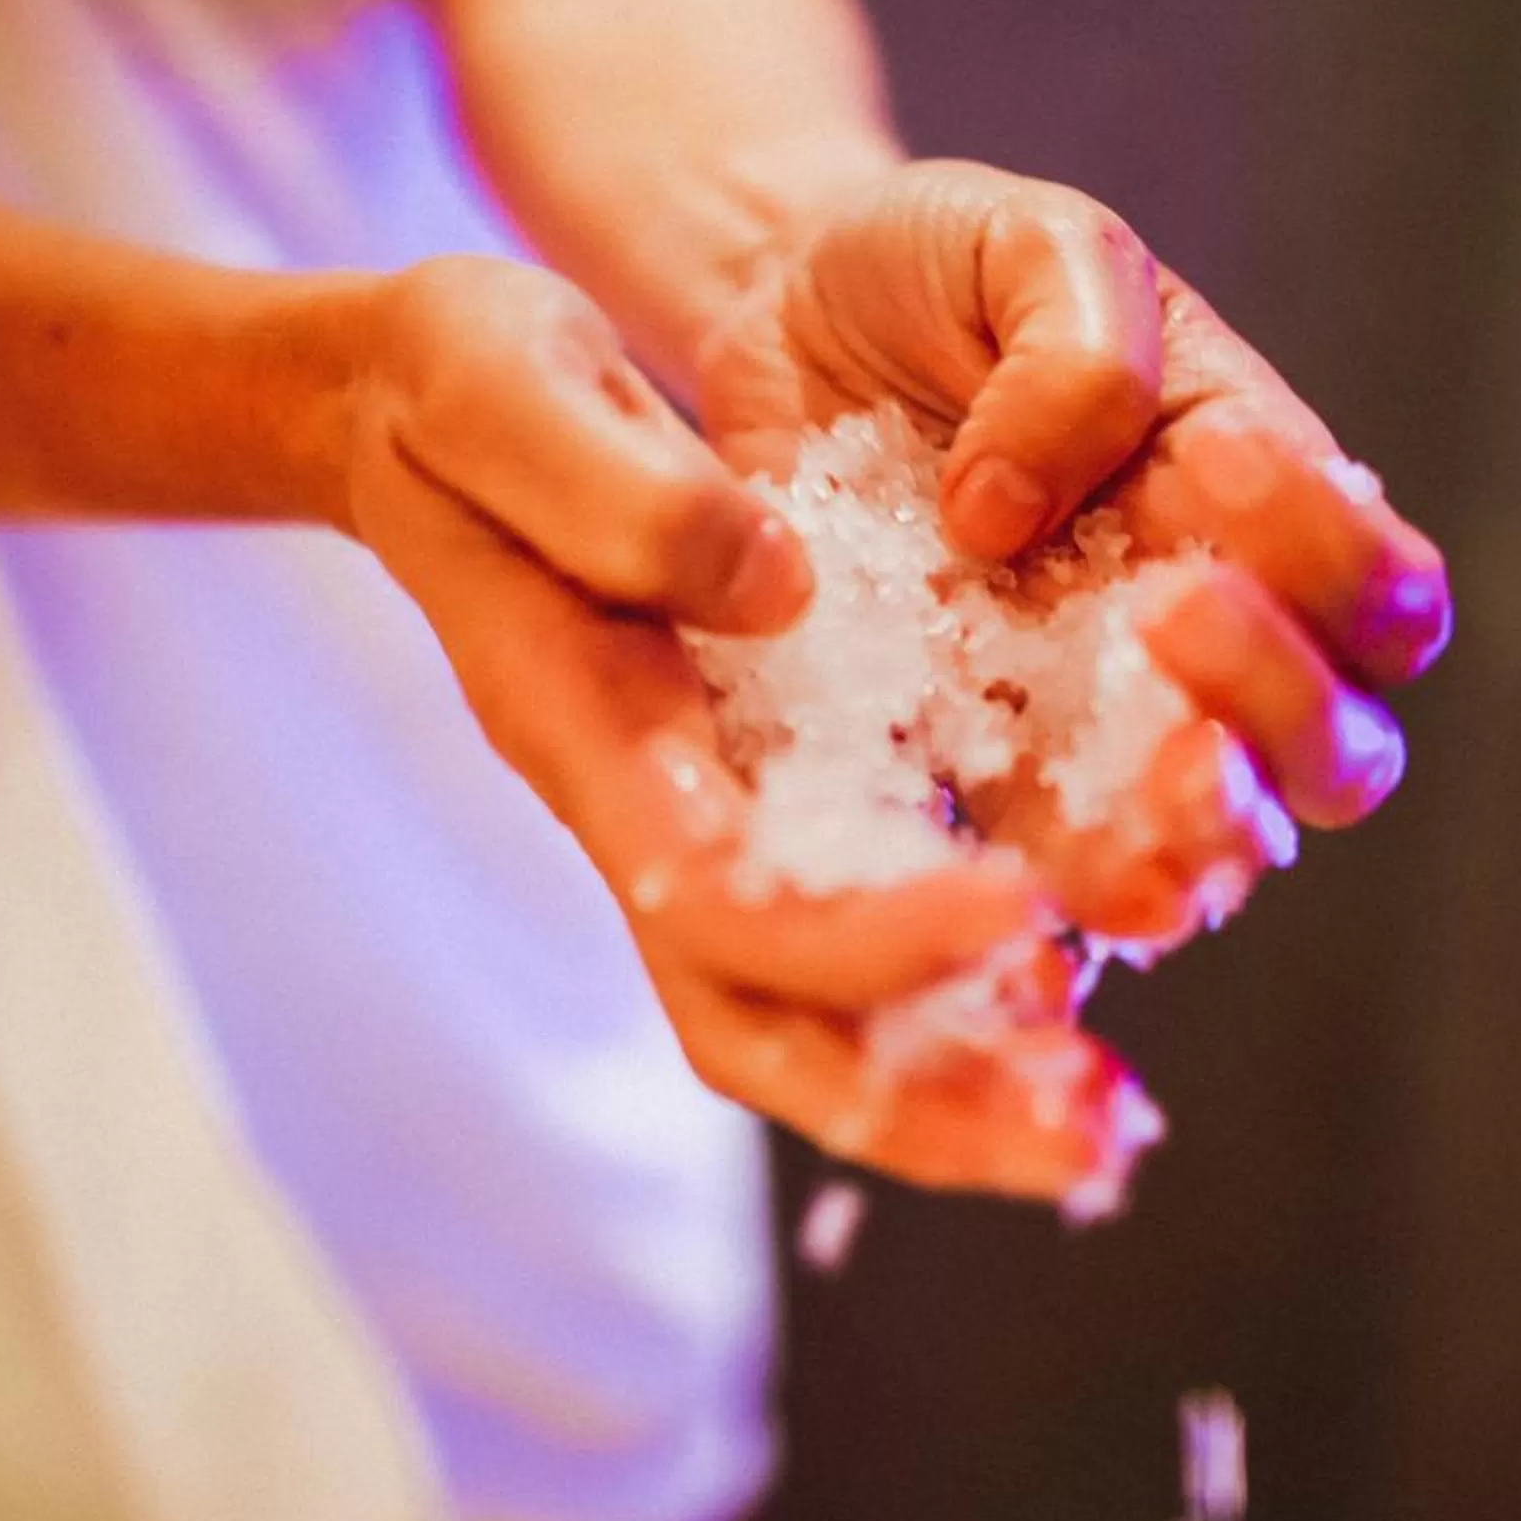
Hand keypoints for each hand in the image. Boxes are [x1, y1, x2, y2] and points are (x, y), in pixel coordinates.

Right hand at [342, 255, 1132, 1199]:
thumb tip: (773, 588)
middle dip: (924, 1099)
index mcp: (584, 723)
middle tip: (1100, 1138)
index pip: (718, 893)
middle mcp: (640, 808)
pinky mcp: (750, 790)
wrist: (411, 402)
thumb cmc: (459, 382)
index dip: (865, 930)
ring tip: (1110, 1126)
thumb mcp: (509, 382)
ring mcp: (693, 816)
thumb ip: (622, 490)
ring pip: (807, 1017)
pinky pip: (847, 934)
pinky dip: (951, 996)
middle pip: (761, 1022)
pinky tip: (1074, 992)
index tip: (1019, 909)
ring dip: (957, 1089)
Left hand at [699, 160, 1452, 941]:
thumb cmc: (940, 274)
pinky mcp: (967, 789)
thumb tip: (1012, 517)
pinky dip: (1024, 909)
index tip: (1209, 457)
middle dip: (1275, 708)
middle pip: (1336, 757)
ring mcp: (1094, 738)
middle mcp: (1208, 652)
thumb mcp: (1027, 244)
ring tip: (1124, 801)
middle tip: (1167, 613)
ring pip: (1209, 855)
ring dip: (1182, 839)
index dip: (1333, 559)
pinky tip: (992, 891)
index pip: (1384, 596)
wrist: (778, 318)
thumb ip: (1073, 353)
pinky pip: (1022, 890)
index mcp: (1267, 516)